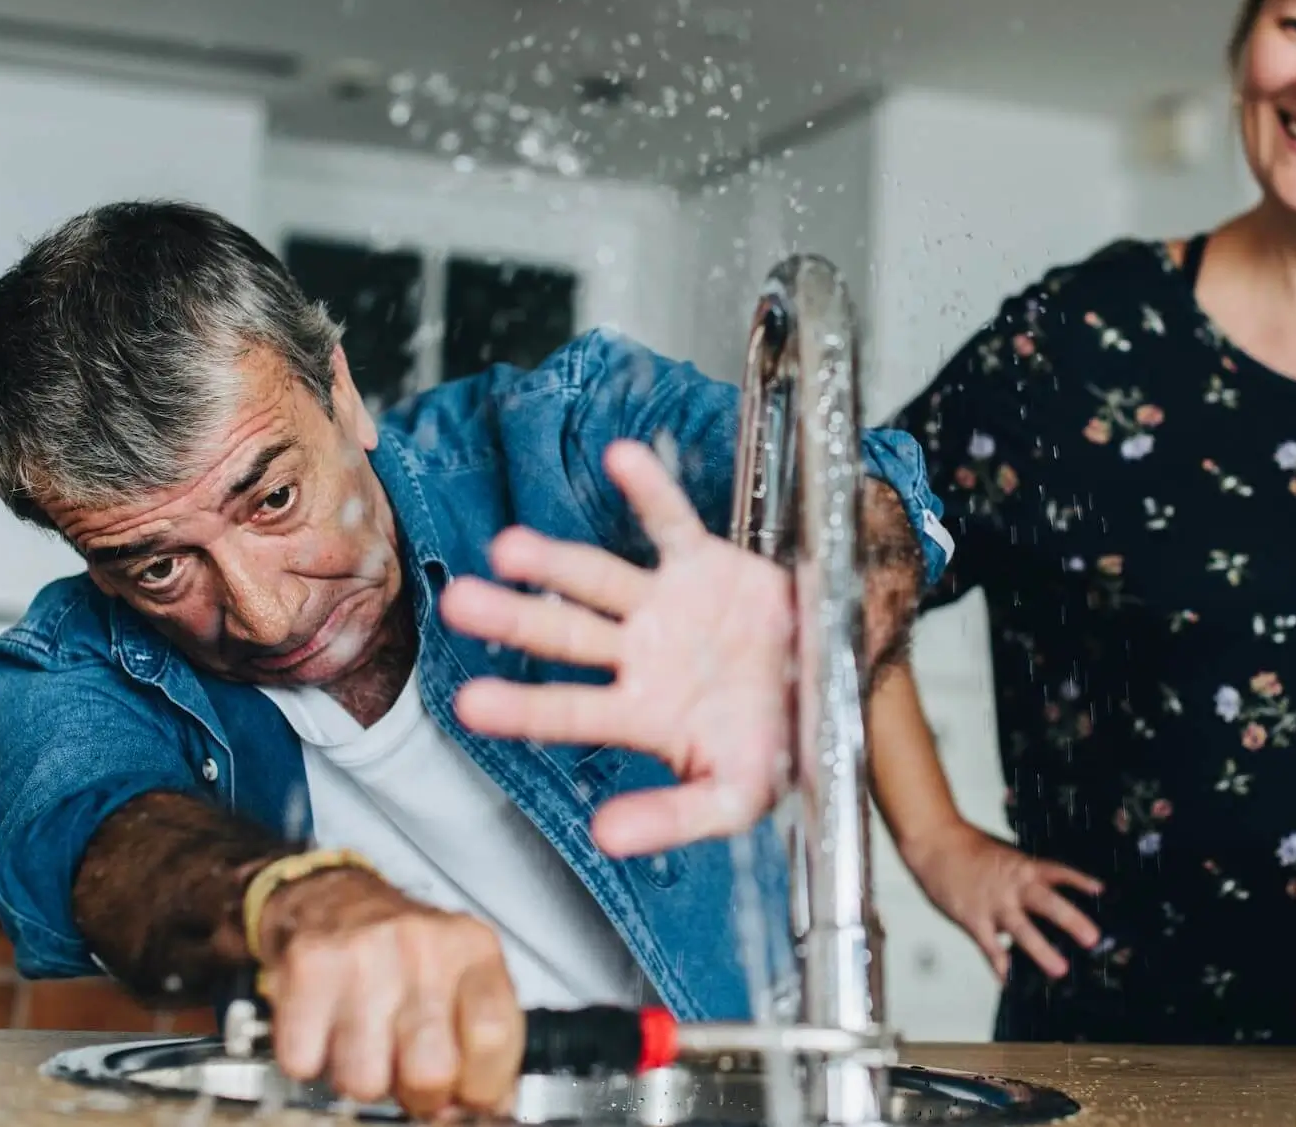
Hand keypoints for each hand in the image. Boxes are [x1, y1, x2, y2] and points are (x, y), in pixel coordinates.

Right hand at [254, 867, 523, 1117]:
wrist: (333, 900)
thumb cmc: (404, 951)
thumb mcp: (463, 976)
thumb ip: (485, 1039)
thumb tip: (490, 1105)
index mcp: (473, 950)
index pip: (494, 1036)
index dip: (481, 1085)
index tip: (467, 1094)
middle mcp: (423, 946)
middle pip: (431, 1070)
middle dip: (420, 1094)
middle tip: (409, 1071)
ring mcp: (364, 954)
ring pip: (364, 1080)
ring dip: (362, 1078)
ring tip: (366, 1043)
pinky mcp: (309, 967)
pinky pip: (305, 1062)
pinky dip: (310, 1060)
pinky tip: (326, 1029)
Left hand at [440, 438, 793, 857]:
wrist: (835, 692)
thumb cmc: (778, 749)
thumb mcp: (733, 798)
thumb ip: (672, 818)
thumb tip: (604, 838)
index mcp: (641, 713)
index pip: (569, 711)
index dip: (522, 708)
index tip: (467, 705)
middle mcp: (639, 654)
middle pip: (565, 635)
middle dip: (514, 619)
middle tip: (460, 605)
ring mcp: (666, 606)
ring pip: (599, 578)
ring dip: (556, 562)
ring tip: (510, 548)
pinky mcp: (703, 564)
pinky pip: (672, 523)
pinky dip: (649, 490)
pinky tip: (621, 457)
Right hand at [900, 819, 1102, 980]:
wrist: (935, 842)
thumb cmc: (969, 849)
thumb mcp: (1005, 855)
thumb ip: (1025, 876)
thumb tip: (1046, 894)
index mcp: (1022, 866)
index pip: (1058, 872)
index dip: (1080, 881)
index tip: (1102, 892)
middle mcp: (1012, 885)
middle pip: (1047, 902)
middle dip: (1071, 921)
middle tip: (1091, 938)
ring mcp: (993, 904)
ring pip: (1022, 929)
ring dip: (1042, 951)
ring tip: (1059, 969)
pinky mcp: (972, 918)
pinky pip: (989, 946)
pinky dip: (999, 964)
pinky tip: (1009, 979)